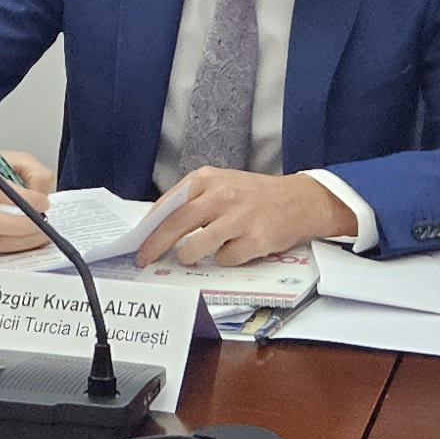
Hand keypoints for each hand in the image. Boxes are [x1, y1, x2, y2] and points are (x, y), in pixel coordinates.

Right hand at [0, 147, 55, 253]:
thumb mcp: (18, 160)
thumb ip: (36, 175)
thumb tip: (42, 199)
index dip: (23, 199)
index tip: (43, 202)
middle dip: (22, 226)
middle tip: (43, 224)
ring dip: (23, 241)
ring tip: (41, 234)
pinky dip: (15, 248)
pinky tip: (29, 239)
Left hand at [136, 167, 354, 269]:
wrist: (300, 200)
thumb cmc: (255, 195)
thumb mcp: (222, 185)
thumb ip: (193, 200)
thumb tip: (159, 226)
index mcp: (208, 179)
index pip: (169, 204)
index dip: (151, 227)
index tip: (139, 242)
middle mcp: (222, 195)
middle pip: (176, 224)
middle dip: (156, 245)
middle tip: (146, 259)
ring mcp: (239, 218)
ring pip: (195, 247)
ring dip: (190, 256)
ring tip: (199, 253)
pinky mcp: (255, 239)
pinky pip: (224, 259)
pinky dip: (226, 259)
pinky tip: (238, 247)